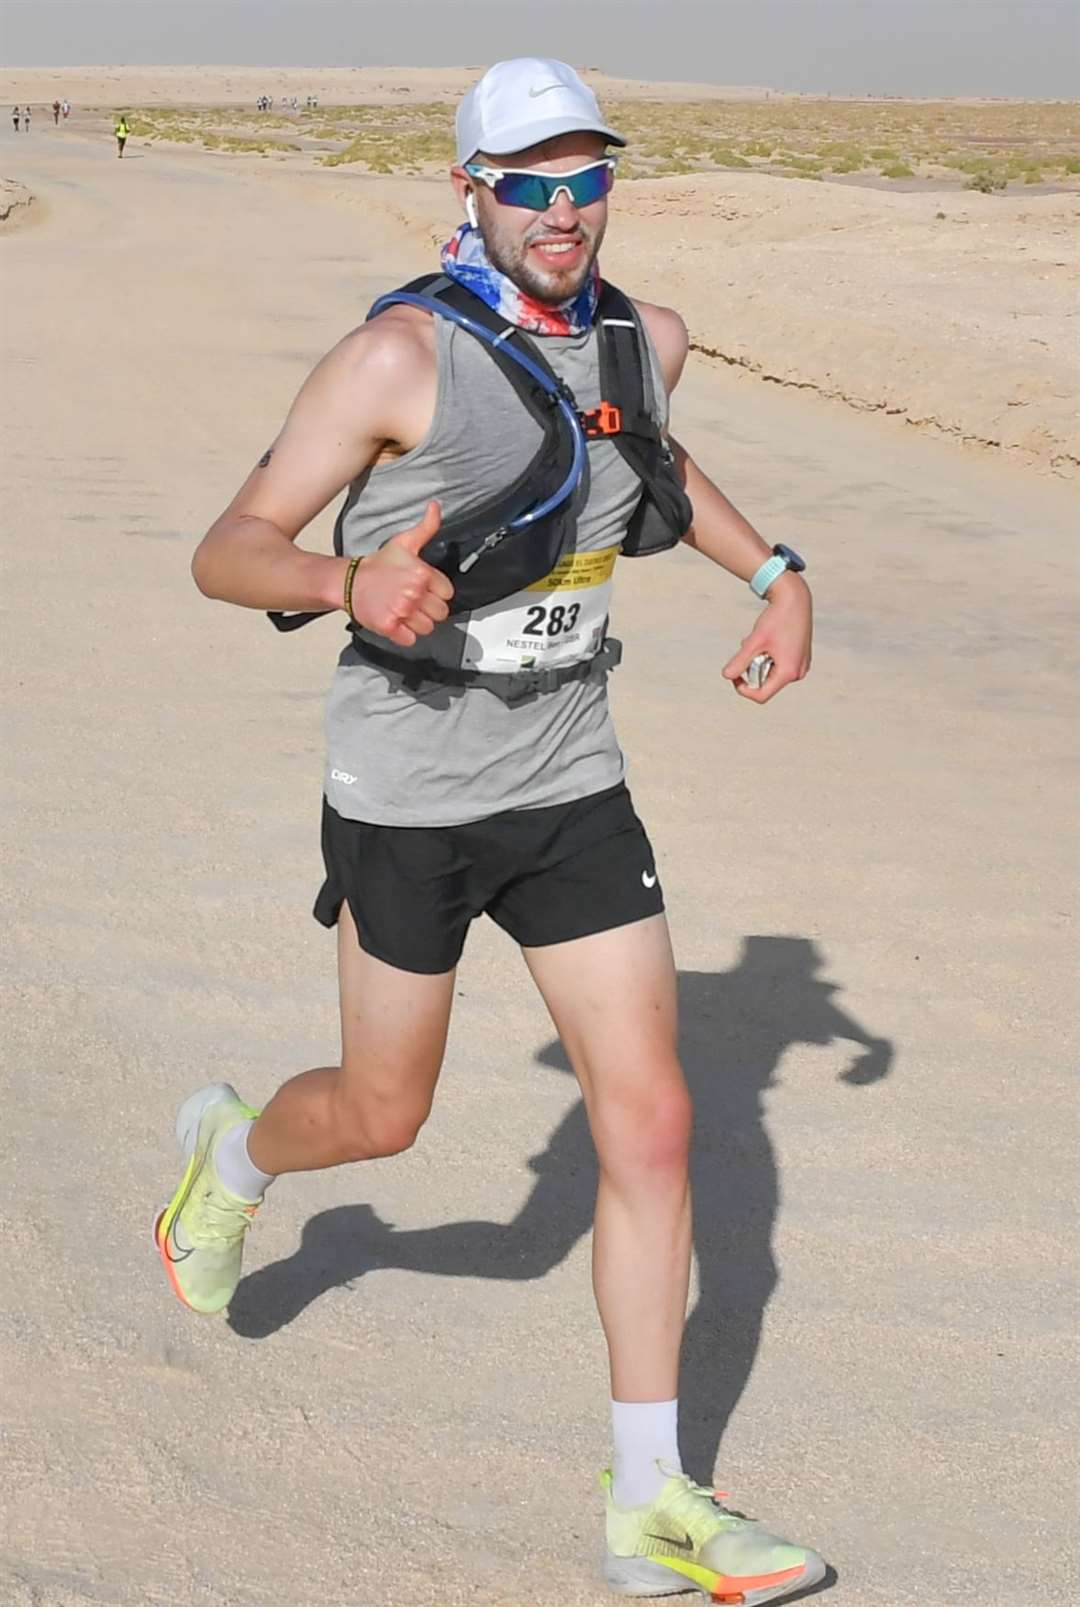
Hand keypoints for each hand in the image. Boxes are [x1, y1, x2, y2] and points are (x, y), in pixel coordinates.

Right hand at [348, 501, 453, 646]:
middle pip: (441, 613)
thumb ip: (426, 527)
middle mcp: (414, 594)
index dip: (436, 592)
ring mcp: (401, 611)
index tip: (423, 588)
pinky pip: (411, 640)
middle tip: (413, 600)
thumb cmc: (379, 565)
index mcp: (422, 574)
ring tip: (404, 610)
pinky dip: (405, 635)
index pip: (448, 593)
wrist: (349, 581)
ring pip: (427, 628)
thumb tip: (436, 506)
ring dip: (417, 622)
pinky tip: (396, 621)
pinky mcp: (389, 627)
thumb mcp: (404, 543)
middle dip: (429, 609)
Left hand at [722, 572, 811, 702]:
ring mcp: (801, 665)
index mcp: (789, 672)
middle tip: (749, 647)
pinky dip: (768, 656)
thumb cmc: (776, 618)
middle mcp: (798, 672)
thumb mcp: (755, 641)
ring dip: (759, 661)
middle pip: (767, 684)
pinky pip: (779, 665)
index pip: (761, 695)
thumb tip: (726, 676)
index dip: (743, 690)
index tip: (734, 675)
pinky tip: (767, 640)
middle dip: (753, 669)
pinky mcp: (800, 658)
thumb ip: (740, 661)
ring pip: (772, 673)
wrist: (795, 598)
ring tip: (758, 641)